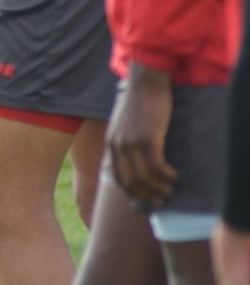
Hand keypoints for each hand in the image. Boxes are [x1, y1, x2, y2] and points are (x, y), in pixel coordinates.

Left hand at [107, 67, 177, 204]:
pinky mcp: (148, 138)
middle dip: (146, 195)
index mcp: (111, 143)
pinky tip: (174, 175)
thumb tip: (129, 163)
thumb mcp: (123, 124)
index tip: (145, 198)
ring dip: (159, 188)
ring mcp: (132, 142)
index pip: (117, 176)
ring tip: (170, 189)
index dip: (132, 191)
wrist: (145, 84)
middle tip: (160, 200)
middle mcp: (118, 145)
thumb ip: (123, 142)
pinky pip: (157, 166)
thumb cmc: (138, 104)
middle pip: (130, 181)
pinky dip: (166, 175)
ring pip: (144, 177)